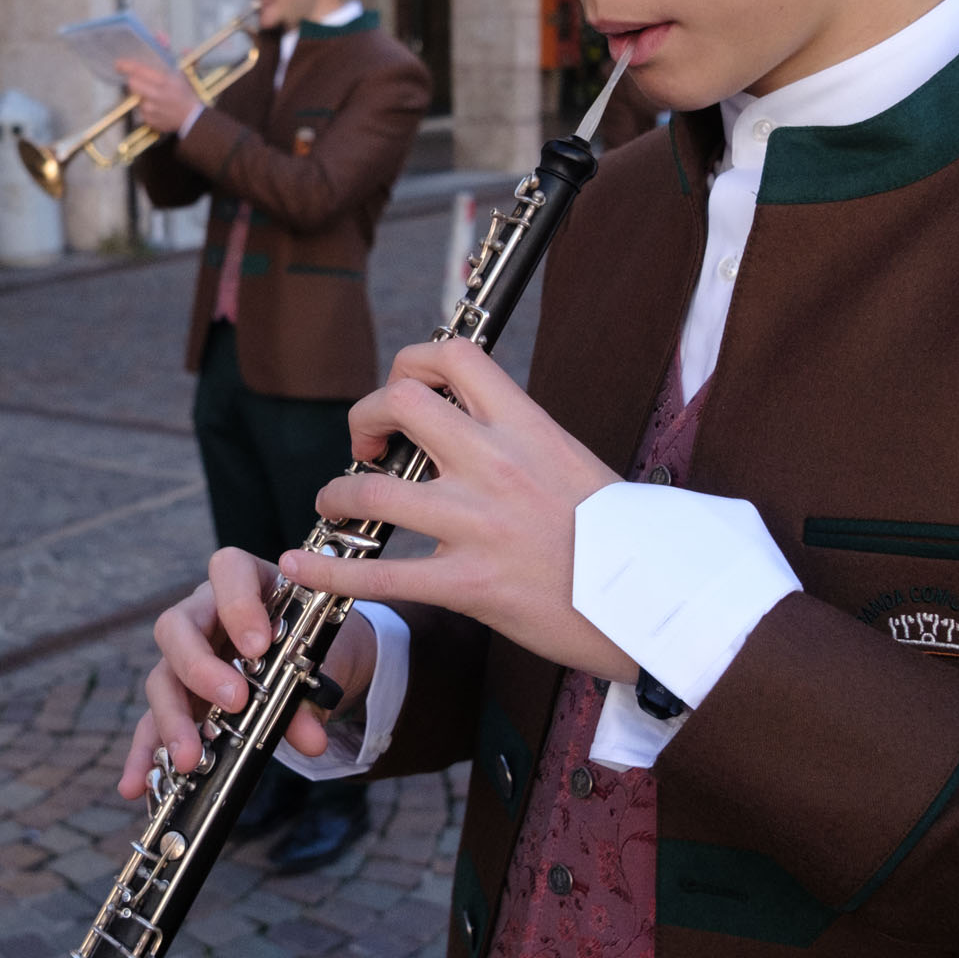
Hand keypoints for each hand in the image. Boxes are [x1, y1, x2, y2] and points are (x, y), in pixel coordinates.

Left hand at [119, 55, 198, 134]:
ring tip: (154, 95)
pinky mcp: (149, 120)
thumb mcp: (183, 71)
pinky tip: (157, 106)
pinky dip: (147, 107)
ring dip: (142, 95)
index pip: (137, 71)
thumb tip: (161, 36)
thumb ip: (170, 53)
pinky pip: (141, 111)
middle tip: (141, 80)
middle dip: (135, 80)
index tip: (119, 64)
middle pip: (132, 83)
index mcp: (163, 81)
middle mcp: (155, 95)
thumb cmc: (187, 93)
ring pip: (137, 97)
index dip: (126, 66)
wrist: (193, 119)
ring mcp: (150, 109)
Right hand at [122, 548, 372, 798]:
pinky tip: (135, 785)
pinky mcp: (178, 695)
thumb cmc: (310, 643)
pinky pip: (151, 721)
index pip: (228, 571)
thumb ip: (310, 695)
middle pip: (177, 627)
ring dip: (173, 720)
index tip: (258, 646)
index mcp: (244, 582)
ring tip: (190, 760)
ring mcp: (185, 655)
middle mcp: (204, 613)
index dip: (238, 604)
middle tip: (234, 702)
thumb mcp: (319, 660)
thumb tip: (310, 739)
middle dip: (200, 668)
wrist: (310, 659)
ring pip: (161, 677)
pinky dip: (144, 754)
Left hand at [277, 338, 634, 679]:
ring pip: (371, 491)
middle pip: (399, 402)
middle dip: (364, 417)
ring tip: (336, 505)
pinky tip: (302, 566)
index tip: (404, 390)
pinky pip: (379, 574)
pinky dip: (330, 570)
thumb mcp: (573, 462)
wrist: (657, 602)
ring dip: (338, 494)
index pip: (454, 355)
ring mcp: (478, 523)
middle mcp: (495, 464)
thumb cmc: (621, 538)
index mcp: (527, 426)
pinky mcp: (469, 583)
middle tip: (366, 447)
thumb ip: (519, 439)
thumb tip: (474, 424)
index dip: (412, 361)